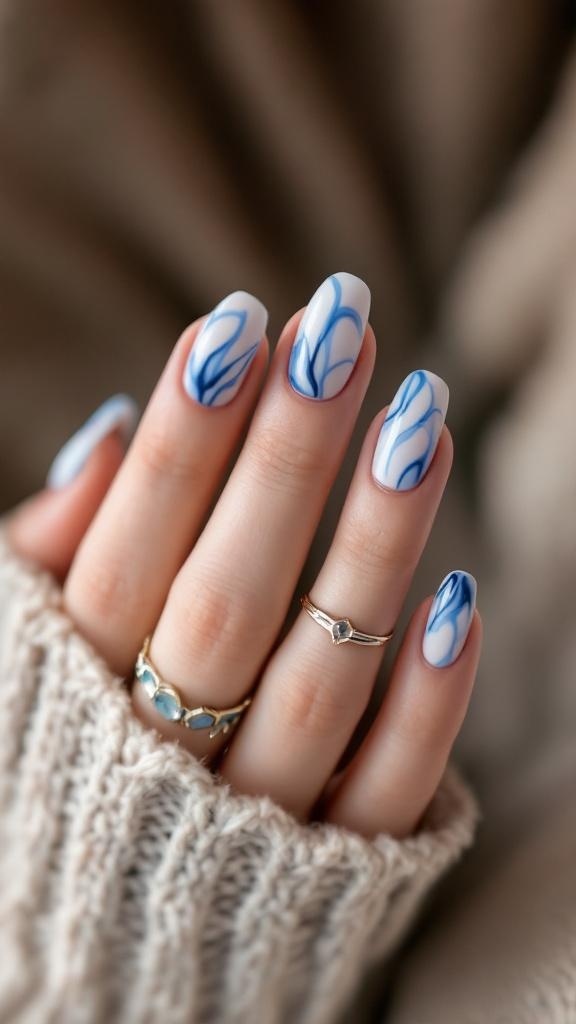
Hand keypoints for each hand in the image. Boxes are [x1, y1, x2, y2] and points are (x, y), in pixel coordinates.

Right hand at [7, 273, 480, 838]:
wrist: (91, 939)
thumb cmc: (57, 750)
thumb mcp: (18, 657)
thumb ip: (48, 559)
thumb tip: (107, 432)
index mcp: (70, 699)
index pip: (128, 551)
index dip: (185, 439)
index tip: (237, 327)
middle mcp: (159, 761)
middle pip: (225, 600)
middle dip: (284, 458)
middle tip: (340, 326)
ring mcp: (253, 822)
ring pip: (318, 684)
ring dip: (374, 548)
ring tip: (421, 415)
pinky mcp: (332, 871)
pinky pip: (386, 788)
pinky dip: (425, 702)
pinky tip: (460, 594)